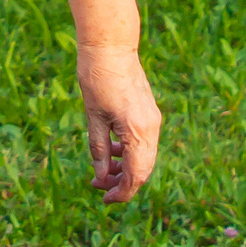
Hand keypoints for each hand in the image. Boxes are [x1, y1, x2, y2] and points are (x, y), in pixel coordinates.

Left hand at [75, 43, 161, 203]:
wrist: (111, 47)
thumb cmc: (97, 78)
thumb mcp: (93, 117)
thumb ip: (99, 149)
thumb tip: (101, 176)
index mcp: (139, 132)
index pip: (136, 176)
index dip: (122, 192)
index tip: (104, 199)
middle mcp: (152, 129)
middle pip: (143, 170)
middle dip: (122, 183)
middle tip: (97, 187)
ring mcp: (152, 120)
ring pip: (144, 157)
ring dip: (125, 168)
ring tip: (101, 172)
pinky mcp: (148, 113)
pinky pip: (143, 142)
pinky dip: (129, 152)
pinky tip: (111, 151)